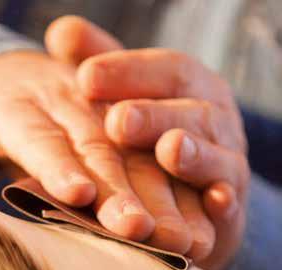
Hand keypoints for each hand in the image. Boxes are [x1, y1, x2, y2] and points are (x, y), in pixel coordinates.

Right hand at [0, 50, 216, 261]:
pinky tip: (76, 192)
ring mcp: (55, 107)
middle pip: (132, 165)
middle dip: (160, 204)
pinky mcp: (10, 108)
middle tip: (183, 242)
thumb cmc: (29, 140)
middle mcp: (94, 117)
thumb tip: (117, 265)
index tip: (200, 246)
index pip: (151, 171)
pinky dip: (57, 166)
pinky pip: (36, 138)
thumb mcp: (65, 167)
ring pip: (93, 152)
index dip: (177, 207)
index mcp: (112, 134)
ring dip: (116, 191)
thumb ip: (90, 200)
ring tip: (137, 227)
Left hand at [46, 16, 248, 269]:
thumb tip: (61, 32)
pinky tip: (215, 200)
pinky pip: (232, 204)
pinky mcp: (230, 211)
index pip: (167, 70)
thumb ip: (104, 68)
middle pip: (191, 112)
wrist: (192, 200)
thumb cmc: (151, 142)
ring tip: (169, 150)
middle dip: (154, 116)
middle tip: (117, 122)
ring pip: (217, 156)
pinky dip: (225, 203)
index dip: (129, 72)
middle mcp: (216, 123)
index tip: (85, 78)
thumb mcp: (129, 100)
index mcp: (192, 89)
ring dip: (194, 154)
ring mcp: (227, 165)